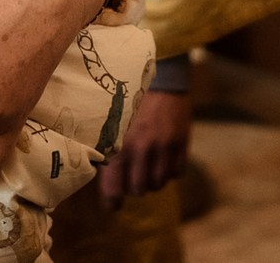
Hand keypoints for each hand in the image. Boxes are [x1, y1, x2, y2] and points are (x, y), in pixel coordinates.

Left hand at [97, 88, 190, 207]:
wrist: (160, 75)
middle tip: (131, 175)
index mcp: (119, 145)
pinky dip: (170, 171)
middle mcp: (142, 149)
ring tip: (148, 165)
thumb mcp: (111, 122)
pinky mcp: (182, 144)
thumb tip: (97, 173)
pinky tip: (163, 158)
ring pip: (158, 184)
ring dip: (152, 179)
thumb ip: (106, 148)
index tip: (113, 203)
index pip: (114, 191)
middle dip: (133, 185)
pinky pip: (176, 173)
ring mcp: (164, 148)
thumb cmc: (130, 100)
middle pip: (138, 190)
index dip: (113, 202)